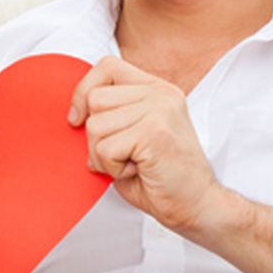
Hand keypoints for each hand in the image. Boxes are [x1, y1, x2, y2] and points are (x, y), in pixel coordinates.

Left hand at [68, 56, 224, 232]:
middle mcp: (161, 93)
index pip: (106, 66)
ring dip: (104, 155)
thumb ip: (112, 115)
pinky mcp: (154, 132)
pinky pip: (105, 149)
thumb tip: (74, 114)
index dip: (84, 91)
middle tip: (122, 154)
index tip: (77, 118)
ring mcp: (160, 110)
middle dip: (95, 136)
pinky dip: (113, 168)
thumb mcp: (134, 134)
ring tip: (133, 163)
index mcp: (157, 89)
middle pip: (95, 99)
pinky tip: (138, 171)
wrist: (198, 206)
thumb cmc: (162, 178)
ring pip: (95, 125)